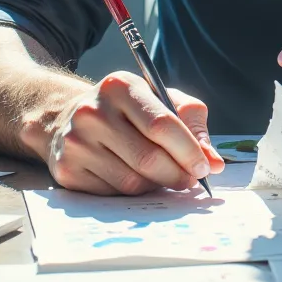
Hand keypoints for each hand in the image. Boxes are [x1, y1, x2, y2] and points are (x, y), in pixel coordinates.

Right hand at [45, 71, 224, 194]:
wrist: (70, 118)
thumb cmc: (128, 110)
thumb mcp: (160, 99)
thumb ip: (192, 123)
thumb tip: (214, 162)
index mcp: (120, 86)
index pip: (162, 124)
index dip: (188, 150)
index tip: (204, 167)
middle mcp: (93, 111)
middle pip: (148, 157)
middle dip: (178, 174)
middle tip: (191, 181)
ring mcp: (75, 142)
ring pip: (132, 182)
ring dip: (157, 186)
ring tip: (163, 177)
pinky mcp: (67, 170)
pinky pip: (113, 195)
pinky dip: (133, 194)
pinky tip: (135, 179)